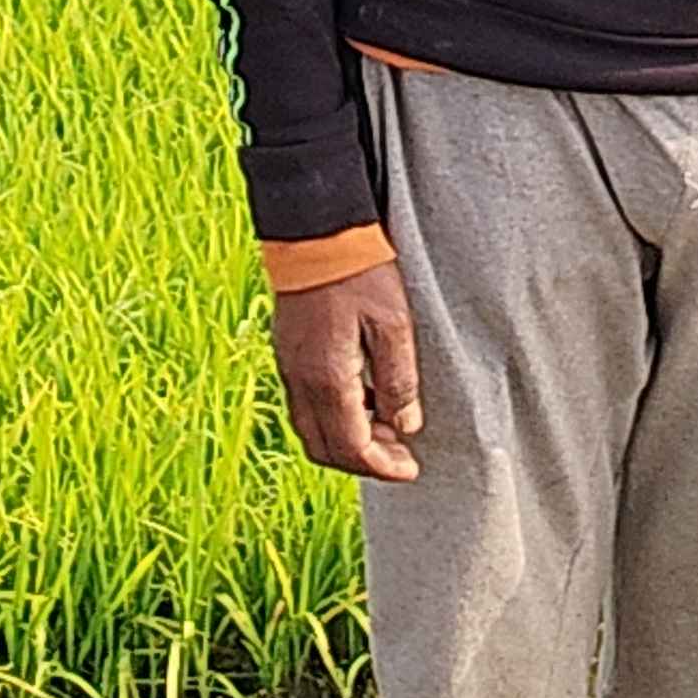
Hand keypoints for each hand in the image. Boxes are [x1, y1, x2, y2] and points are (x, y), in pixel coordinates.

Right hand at [271, 260, 423, 482]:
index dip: (383, 467)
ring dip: (346, 442)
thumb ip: (399, 380)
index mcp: (328, 378)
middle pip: (325, 450)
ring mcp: (288, 366)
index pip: (352, 448)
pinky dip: (333, 419)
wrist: (315, 230)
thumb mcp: (394, 323)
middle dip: (363, 462)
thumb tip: (406, 426)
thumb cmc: (359, 271)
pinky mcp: (286, 352)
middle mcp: (300, 380)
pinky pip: (304, 405)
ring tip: (385, 427)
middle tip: (400, 453)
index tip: (411, 467)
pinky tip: (361, 399)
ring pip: (311, 431)